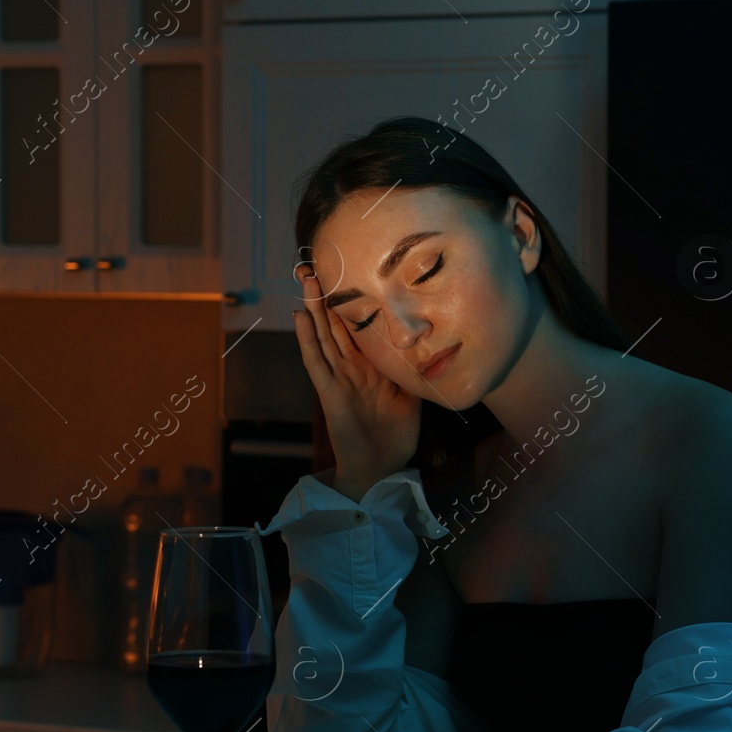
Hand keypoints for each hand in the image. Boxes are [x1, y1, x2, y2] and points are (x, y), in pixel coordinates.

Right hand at [292, 262, 421, 496]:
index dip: (349, 301)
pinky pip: (317, 363)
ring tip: (305, 279)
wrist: (382, 467)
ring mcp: (338, 378)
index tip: (347, 272)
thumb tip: (431, 341)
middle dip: (325, 295)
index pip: (356, 326)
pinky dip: (307, 340)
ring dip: (313, 307)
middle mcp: (351, 367)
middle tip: (314, 264)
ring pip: (323, 336)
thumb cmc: (396, 434)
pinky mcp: (330, 394)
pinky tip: (300, 318)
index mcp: (369, 365)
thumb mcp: (412, 392)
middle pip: (334, 324)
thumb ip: (413, 367)